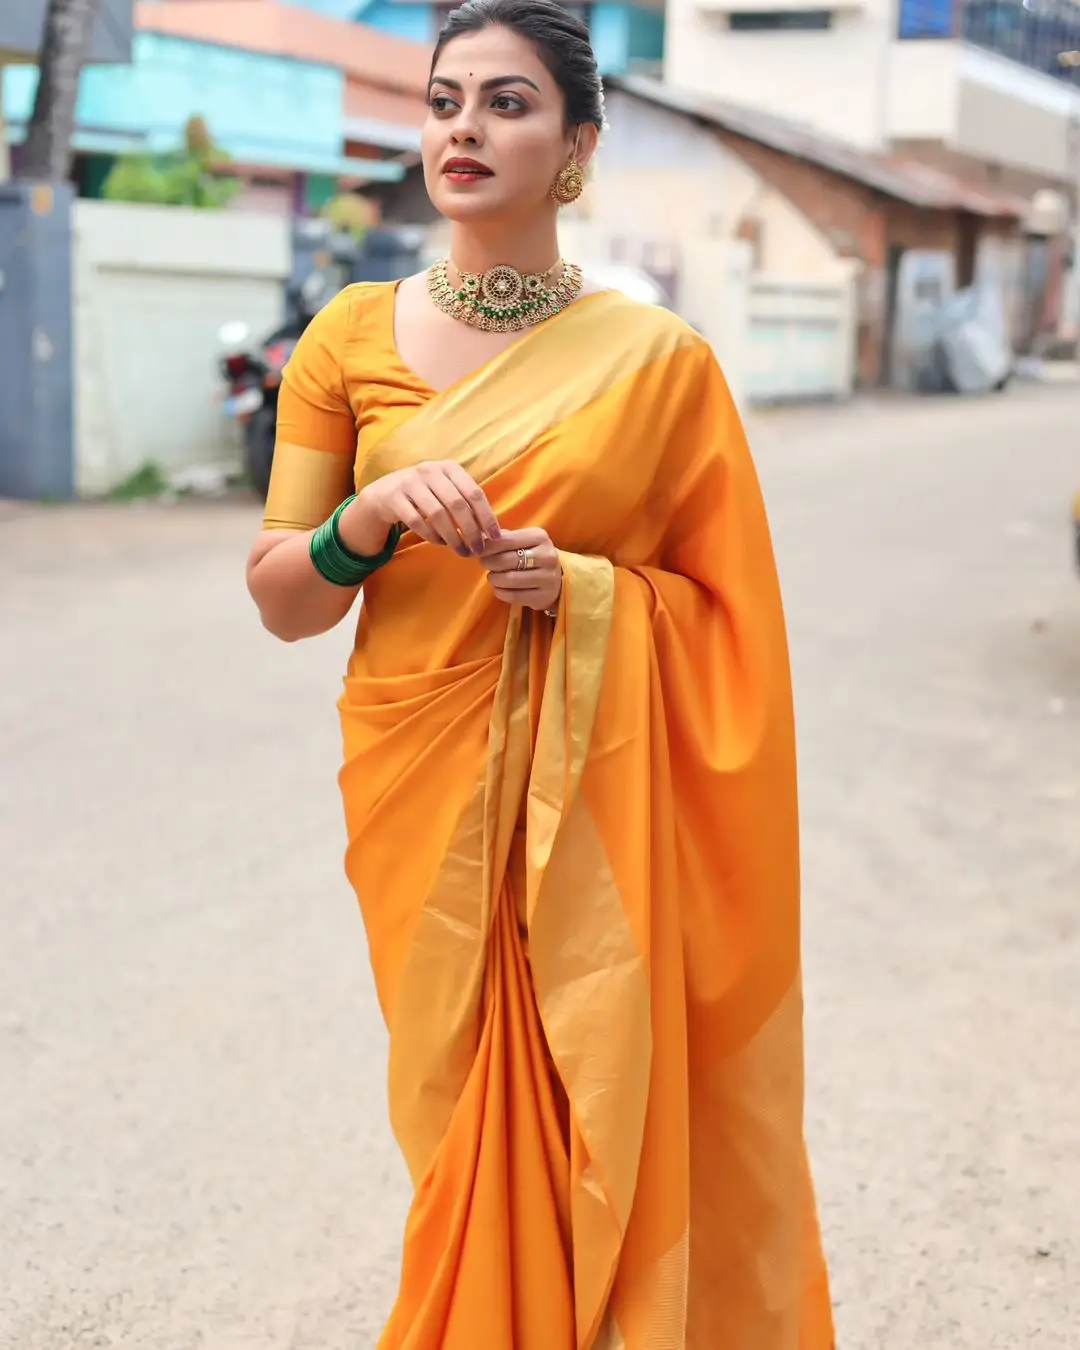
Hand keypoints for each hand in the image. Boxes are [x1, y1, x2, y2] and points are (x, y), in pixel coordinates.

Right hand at [355, 461, 499, 555]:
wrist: (384, 493)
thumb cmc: (425, 495)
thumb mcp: (446, 491)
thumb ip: (467, 505)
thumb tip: (493, 531)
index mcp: (449, 468)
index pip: (474, 492)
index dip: (487, 516)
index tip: (495, 536)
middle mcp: (429, 470)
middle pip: (457, 504)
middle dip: (471, 530)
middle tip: (478, 549)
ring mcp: (409, 483)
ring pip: (437, 514)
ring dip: (452, 537)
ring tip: (461, 551)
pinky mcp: (394, 498)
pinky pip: (417, 522)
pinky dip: (431, 535)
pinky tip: (439, 542)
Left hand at [479, 527, 562, 612]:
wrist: (557, 577)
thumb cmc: (532, 555)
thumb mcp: (522, 540)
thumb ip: (502, 538)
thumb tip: (479, 539)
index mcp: (539, 537)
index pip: (506, 540)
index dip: (487, 546)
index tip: (477, 549)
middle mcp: (547, 556)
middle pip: (506, 560)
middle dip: (489, 562)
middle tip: (484, 563)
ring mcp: (548, 578)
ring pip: (509, 579)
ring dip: (494, 579)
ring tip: (492, 576)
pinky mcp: (544, 597)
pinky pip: (513, 596)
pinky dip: (500, 592)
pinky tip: (499, 588)